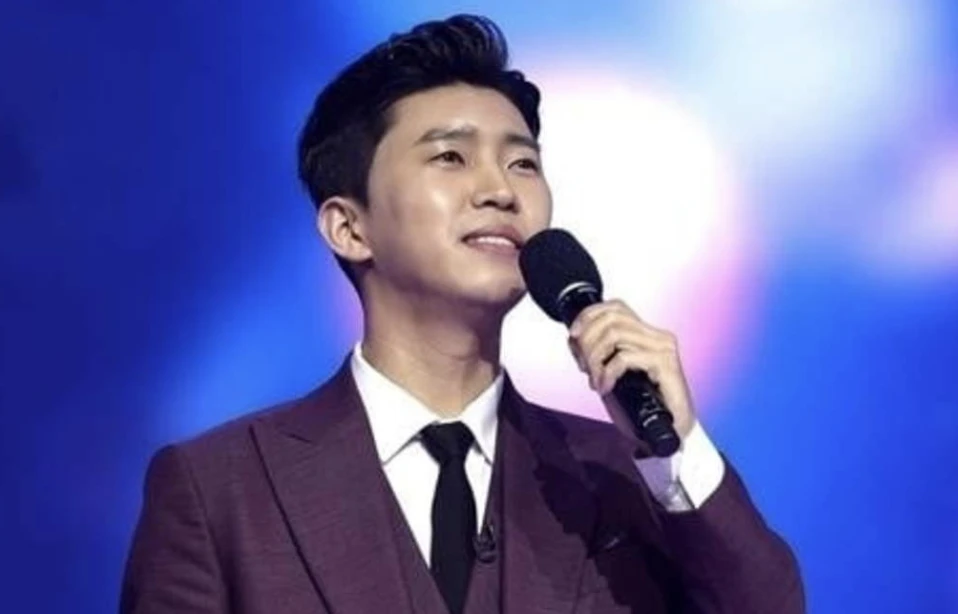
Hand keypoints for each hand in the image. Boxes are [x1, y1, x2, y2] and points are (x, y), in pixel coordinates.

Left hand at [567, 299, 696, 441]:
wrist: (673, 430)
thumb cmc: (646, 405)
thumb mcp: (615, 373)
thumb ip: (601, 354)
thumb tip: (575, 340)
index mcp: (647, 334)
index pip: (615, 306)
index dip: (589, 316)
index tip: (573, 335)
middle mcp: (657, 336)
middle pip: (611, 318)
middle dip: (587, 340)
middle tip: (583, 366)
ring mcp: (663, 348)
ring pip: (614, 334)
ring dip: (595, 357)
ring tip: (595, 379)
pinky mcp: (665, 364)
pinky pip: (624, 358)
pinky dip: (607, 373)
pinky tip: (605, 388)